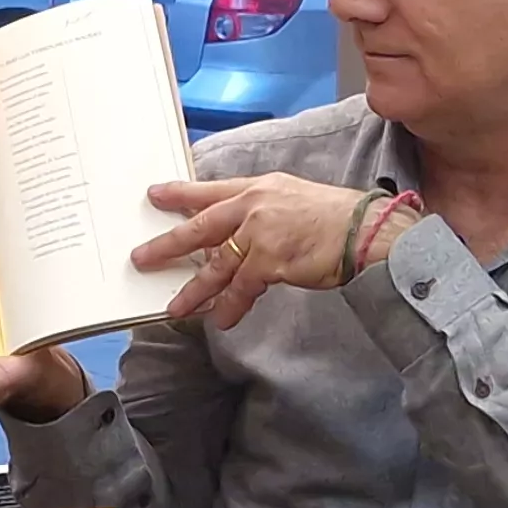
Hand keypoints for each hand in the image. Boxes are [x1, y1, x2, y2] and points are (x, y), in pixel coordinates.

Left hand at [134, 173, 382, 328]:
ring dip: (194, 290)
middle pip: (200, 227)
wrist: (366, 232)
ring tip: (176, 307)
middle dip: (168, 245)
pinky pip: (241, 289)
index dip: (179, 193)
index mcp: (259, 188)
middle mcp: (254, 206)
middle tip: (142, 257)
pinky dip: (230, 307)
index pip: (210, 190)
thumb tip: (238, 234)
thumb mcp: (293, 200)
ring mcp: (260, 233)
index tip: (154, 195)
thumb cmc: (337, 218)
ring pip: (216, 265)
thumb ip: (263, 212)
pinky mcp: (270, 261)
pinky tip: (221, 319)